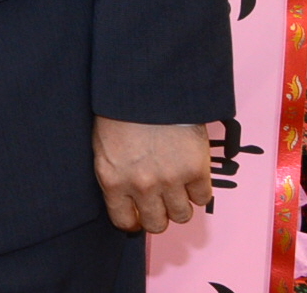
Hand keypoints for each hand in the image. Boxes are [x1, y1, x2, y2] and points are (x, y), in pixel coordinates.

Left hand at [92, 117, 212, 232]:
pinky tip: (191, 173)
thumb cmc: (120, 107)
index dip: (133, 219)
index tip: (138, 213)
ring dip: (180, 203)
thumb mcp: (103, 142)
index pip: (123, 221)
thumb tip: (126, 200)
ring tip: (176, 185)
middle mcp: (141, 185)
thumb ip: (114, 174)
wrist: (148, 82)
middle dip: (158, 214)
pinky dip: (199, 189)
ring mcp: (170, 179)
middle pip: (156, 224)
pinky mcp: (196, 169)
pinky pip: (203, 198)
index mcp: (112, 178)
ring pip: (181, 215)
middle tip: (160, 200)